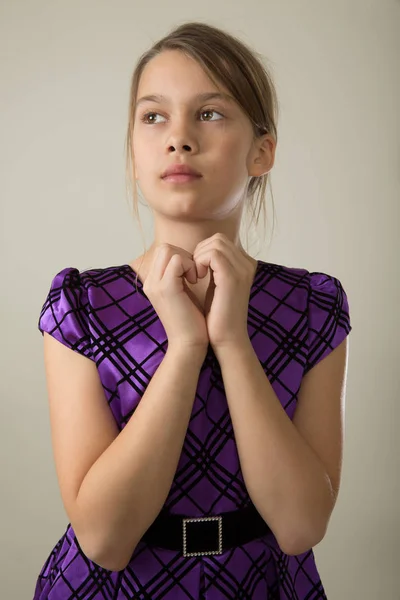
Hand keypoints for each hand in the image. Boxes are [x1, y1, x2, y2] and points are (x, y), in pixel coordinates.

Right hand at [142, 244, 208, 351]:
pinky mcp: (166, 288)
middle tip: (196, 274)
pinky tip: (196, 280)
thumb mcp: (184, 292)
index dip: (183, 256)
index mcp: (153, 282)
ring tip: (196, 277)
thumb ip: (182, 275)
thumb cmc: (192, 321)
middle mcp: (150, 282)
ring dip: (187, 259)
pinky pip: (177, 260)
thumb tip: (193, 257)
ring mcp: (155, 284)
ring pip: (168, 249)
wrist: (189, 345)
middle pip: (164, 247)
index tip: (194, 273)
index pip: (164, 252)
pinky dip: (190, 265)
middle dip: (185, 255)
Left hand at [193, 233, 255, 348]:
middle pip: (218, 239)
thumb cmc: (218, 315)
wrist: (227, 339)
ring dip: (199, 256)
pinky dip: (200, 262)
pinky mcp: (232, 278)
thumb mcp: (217, 285)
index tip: (197, 270)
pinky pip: (213, 254)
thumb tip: (201, 251)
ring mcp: (242, 270)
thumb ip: (214, 267)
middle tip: (195, 272)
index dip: (204, 251)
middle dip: (200, 252)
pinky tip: (198, 277)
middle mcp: (247, 264)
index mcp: (245, 265)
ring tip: (196, 275)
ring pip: (215, 243)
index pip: (221, 241)